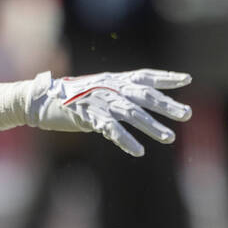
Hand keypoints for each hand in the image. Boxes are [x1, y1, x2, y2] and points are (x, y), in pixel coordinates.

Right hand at [0, 69, 191, 155]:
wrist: (41, 100)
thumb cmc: (74, 98)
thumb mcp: (100, 91)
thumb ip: (121, 94)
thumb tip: (145, 102)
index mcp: (115, 79)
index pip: (146, 76)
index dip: (166, 78)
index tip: (187, 80)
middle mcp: (110, 87)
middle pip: (144, 95)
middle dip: (166, 105)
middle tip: (186, 115)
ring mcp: (99, 100)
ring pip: (131, 113)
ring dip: (151, 126)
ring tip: (169, 137)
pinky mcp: (88, 116)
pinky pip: (111, 129)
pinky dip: (125, 140)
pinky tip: (138, 151)